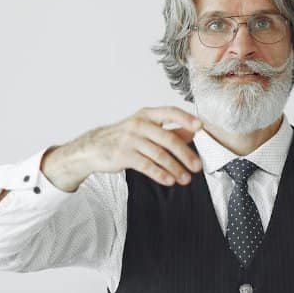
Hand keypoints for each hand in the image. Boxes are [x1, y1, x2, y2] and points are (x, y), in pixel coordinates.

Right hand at [44, 106, 203, 190]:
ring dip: (175, 168)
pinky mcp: (123, 154)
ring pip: (159, 155)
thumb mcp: (145, 129)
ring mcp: (130, 139)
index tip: (200, 127)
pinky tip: (169, 180)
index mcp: (147, 114)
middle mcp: (139, 124)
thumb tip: (192, 131)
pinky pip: (146, 165)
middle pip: (168, 139)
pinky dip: (160, 174)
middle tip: (197, 166)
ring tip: (185, 179)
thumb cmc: (124, 137)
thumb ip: (168, 130)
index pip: (170, 112)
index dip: (186, 119)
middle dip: (185, 154)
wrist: (93, 148)